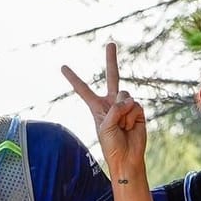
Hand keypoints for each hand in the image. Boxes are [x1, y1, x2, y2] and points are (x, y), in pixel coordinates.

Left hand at [61, 43, 146, 177]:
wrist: (127, 157)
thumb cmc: (111, 145)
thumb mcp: (105, 126)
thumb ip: (114, 109)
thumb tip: (129, 99)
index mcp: (96, 107)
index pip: (83, 89)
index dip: (74, 78)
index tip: (62, 67)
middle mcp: (111, 102)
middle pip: (112, 77)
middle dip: (111, 60)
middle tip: (111, 43)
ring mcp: (126, 105)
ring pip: (124, 96)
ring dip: (122, 113)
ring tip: (121, 126)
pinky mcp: (138, 109)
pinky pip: (134, 105)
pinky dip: (131, 116)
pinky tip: (130, 126)